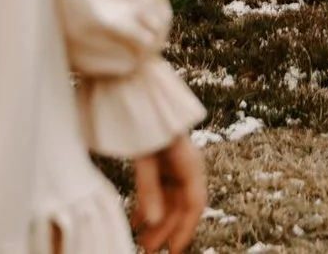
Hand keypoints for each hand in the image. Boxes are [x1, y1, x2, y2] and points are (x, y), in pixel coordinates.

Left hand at [130, 132, 206, 253]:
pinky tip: (136, 222)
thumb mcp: (144, 157)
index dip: (185, 230)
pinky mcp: (161, 162)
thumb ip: (149, 189)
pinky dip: (148, 205)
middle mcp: (186, 166)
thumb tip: (154, 223)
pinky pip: (159, 189)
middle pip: (179, 205)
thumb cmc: (142, 120)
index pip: (194, 204)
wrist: (134, 90)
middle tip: (147, 251)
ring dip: (156, 220)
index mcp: (190, 164)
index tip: (173, 251)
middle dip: (165, 229)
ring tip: (141, 242)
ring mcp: (174, 164)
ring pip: (168, 200)